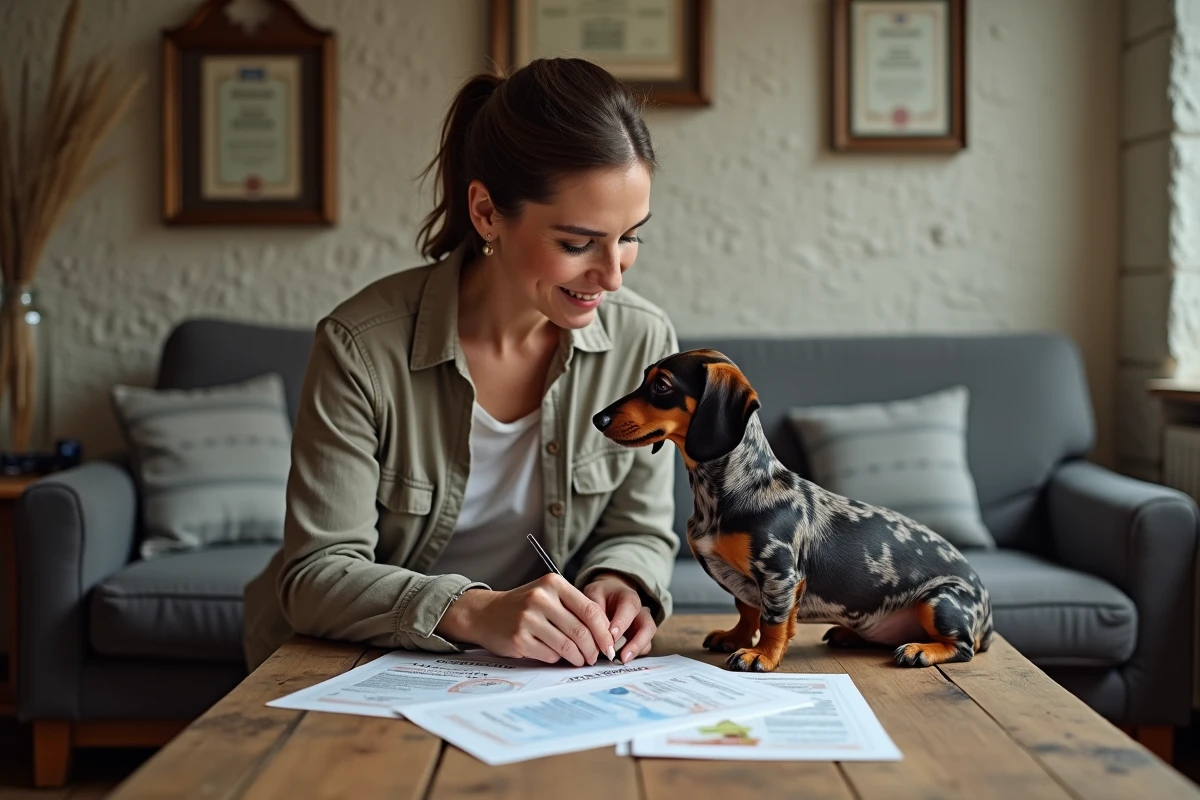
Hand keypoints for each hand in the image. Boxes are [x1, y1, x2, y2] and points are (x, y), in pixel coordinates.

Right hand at [435, 574, 617, 666]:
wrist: (484, 613)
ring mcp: (528, 619)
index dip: (604, 631)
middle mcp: (541, 598)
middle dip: (593, 649)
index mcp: (553, 583)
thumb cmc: (524, 606)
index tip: (610, 645)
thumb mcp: (548, 595)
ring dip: (578, 657)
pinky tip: (556, 656)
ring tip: (580, 660)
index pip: (590, 610)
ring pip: (567, 645)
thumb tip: (604, 634)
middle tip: (596, 657)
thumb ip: (574, 608)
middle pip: (581, 630)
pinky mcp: (519, 638)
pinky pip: (549, 655)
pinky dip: (557, 659)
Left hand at [583, 572, 656, 663]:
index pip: (630, 609)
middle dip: (637, 643)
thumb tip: (594, 627)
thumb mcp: (594, 592)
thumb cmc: (602, 594)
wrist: (609, 594)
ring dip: (636, 651)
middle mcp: (640, 612)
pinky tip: (620, 659)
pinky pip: (642, 647)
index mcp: (629, 597)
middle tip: (623, 657)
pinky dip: (633, 654)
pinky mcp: (639, 637)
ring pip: (648, 640)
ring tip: (622, 660)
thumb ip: (595, 607)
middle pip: (647, 627)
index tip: (611, 636)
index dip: (622, 623)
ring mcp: (642, 626)